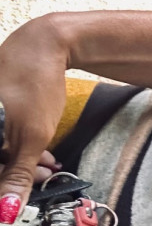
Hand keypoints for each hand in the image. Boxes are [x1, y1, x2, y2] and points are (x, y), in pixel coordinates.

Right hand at [0, 16, 68, 223]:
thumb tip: (7, 211)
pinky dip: (18, 143)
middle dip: (15, 172)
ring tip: (47, 165)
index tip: (17, 198)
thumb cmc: (36, 84)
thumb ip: (18, 174)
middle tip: (42, 177)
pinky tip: (40, 151)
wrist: (46, 43)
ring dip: (19, 160)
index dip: (4, 186)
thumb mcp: (33, 135)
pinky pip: (0, 131)